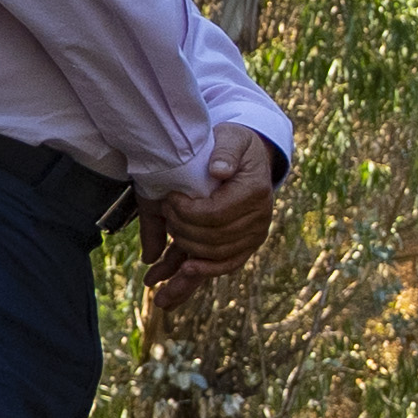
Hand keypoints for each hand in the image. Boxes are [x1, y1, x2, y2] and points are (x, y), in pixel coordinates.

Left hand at [143, 125, 278, 316]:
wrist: (252, 159)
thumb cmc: (237, 145)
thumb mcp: (232, 137)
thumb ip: (225, 151)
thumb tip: (218, 170)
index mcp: (254, 192)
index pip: (215, 214)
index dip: (187, 212)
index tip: (168, 200)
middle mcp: (259, 220)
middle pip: (213, 239)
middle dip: (181, 231)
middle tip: (163, 214)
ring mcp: (253, 237)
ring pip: (215, 258)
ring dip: (185, 262)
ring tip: (158, 266)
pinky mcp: (244, 246)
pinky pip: (224, 266)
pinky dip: (201, 275)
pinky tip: (179, 279)